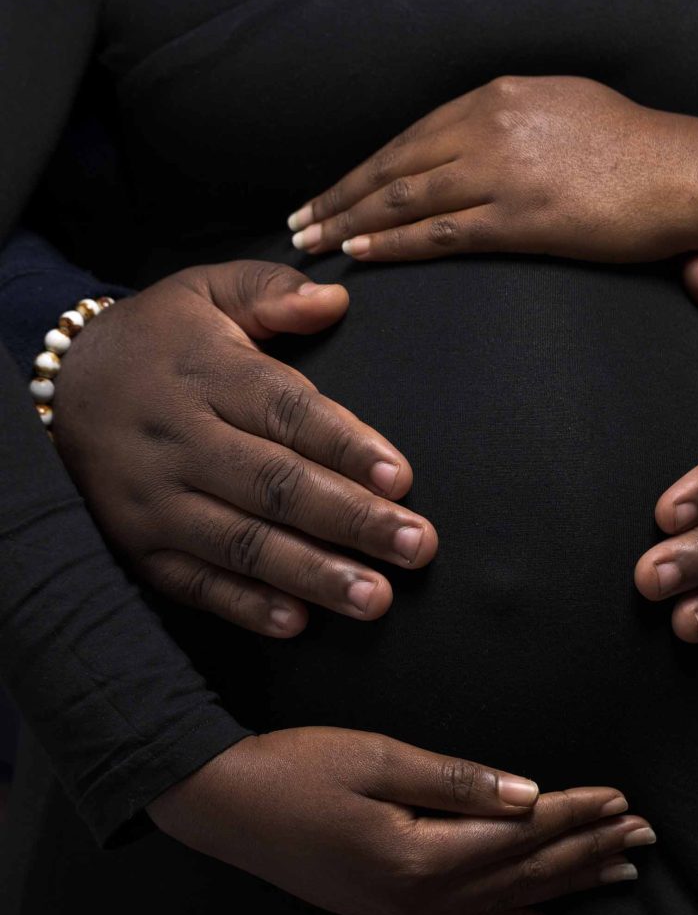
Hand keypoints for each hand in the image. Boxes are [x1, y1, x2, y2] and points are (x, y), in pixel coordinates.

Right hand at [54, 261, 438, 637]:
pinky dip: (245, 606)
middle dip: (351, 520)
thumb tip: (335, 300)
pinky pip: (193, 583)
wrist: (62, 386)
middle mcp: (182, 440)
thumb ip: (271, 292)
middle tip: (417, 546)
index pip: (286, 411)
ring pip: (241, 543)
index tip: (401, 478)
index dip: (346, 446)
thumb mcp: (206, 291)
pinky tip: (297, 623)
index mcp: (209, 375)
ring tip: (376, 598)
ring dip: (313, 574)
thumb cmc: (159, 339)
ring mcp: (156, 500)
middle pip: (275, 486)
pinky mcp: (139, 545)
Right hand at [148, 728, 653, 914]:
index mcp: (420, 853)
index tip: (620, 799)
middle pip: (524, 872)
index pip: (520, 833)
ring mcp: (404, 909)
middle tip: (642, 837)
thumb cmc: (298, 770)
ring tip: (616, 872)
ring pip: (508, 899)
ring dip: (566, 883)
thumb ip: (456, 781)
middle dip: (587, 852)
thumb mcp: (377, 759)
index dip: (574, 814)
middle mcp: (420, 894)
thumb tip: (528, 793)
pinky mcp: (389, 907)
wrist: (225, 804)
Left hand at [287, 75, 697, 262]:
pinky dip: (395, 245)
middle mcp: (490, 125)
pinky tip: (362, 255)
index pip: (410, 136)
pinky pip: (441, 234)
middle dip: (339, 195)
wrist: (688, 173)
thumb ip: (512, 123)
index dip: (363, 168)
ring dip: (351, 222)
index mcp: (499, 96)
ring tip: (313, 244)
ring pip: (406, 198)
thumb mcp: (565, 109)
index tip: (330, 190)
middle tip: (298, 222)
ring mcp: (503, 172)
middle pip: (395, 165)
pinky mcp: (520, 219)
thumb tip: (475, 144)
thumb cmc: (636, 149)